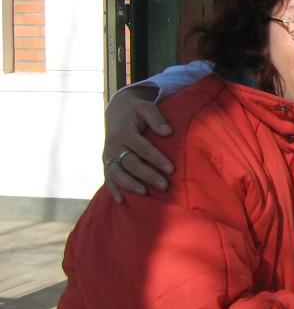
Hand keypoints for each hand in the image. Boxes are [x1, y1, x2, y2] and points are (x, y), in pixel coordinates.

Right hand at [103, 85, 173, 202]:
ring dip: (130, 185)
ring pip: (117, 173)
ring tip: (145, 194)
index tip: (171, 169)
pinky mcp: (106, 163)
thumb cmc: (136, 111)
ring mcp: (108, 156)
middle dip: (147, 175)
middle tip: (164, 186)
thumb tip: (168, 132)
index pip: (142, 148)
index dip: (156, 159)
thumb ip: (156, 118)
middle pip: (131, 163)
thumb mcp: (146, 107)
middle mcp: (114, 146)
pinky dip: (113, 190)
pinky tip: (121, 201)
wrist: (117, 111)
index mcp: (124, 132)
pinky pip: (108, 178)